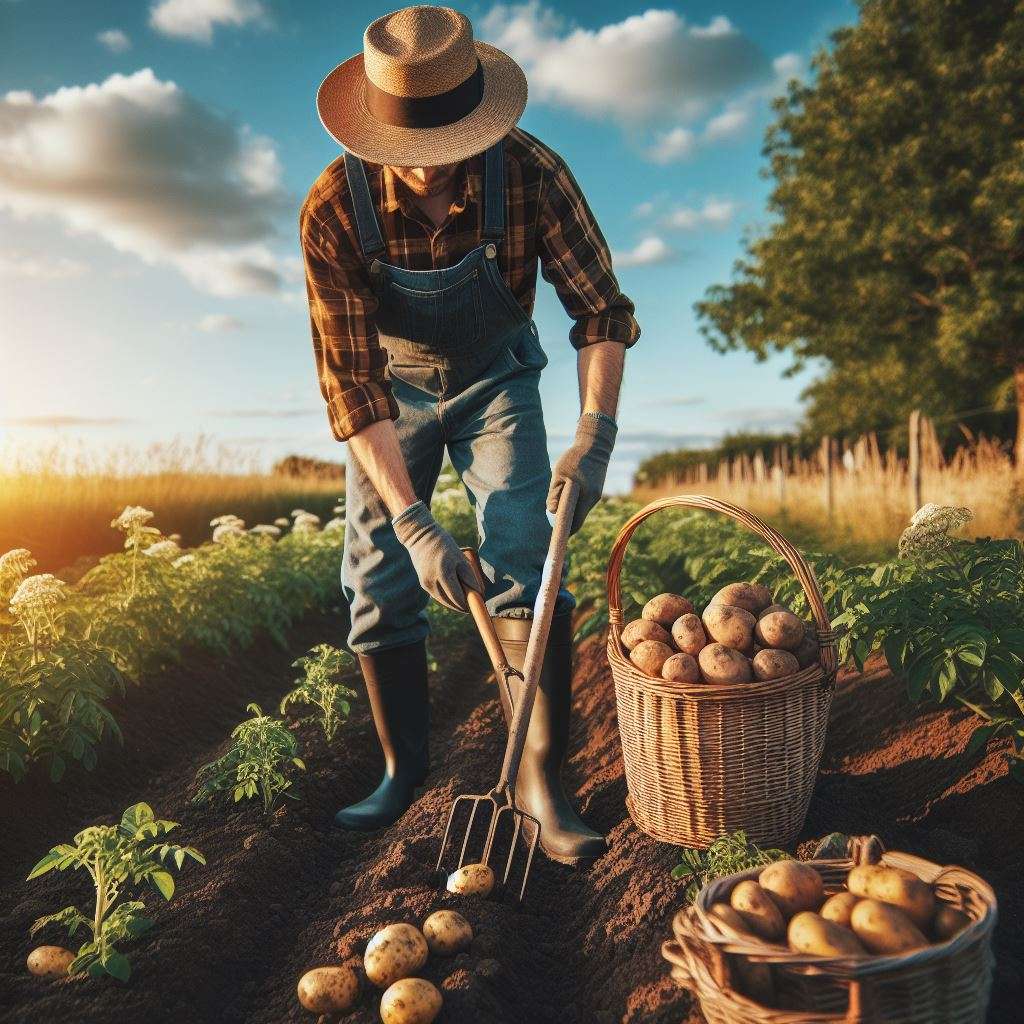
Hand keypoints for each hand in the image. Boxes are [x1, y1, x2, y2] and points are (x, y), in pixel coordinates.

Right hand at [391, 501, 481, 611]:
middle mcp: (433, 582)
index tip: (477, 603)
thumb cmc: (443, 544)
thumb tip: (478, 592)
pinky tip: (454, 595)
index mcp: (445, 574)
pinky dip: (446, 598)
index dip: (469, 603)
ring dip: (454, 603)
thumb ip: (469, 575)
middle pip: (451, 602)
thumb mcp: (460, 557)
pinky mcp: (423, 584)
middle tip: (473, 603)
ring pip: (444, 601)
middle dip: (462, 605)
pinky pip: (437, 596)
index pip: (458, 598)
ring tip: (465, 600)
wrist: (419, 537)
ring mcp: (426, 584)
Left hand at [547, 412, 616, 533]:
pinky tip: (568, 495)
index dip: (566, 531)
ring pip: (581, 509)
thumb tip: (551, 511)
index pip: (576, 523)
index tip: (556, 536)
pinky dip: (575, 502)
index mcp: (586, 496)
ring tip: (558, 505)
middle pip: (578, 518)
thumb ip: (554, 493)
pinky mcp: (596, 490)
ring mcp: (596, 494)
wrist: (595, 444)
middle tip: (553, 522)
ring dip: (570, 510)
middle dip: (566, 521)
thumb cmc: (575, 457)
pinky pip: (584, 502)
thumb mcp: (559, 473)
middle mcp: (593, 498)